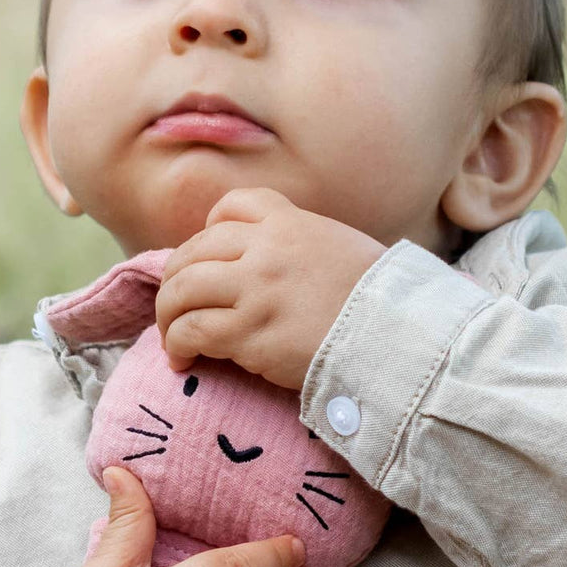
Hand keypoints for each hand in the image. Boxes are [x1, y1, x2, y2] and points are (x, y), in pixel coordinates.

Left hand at [156, 188, 385, 389]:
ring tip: (172, 336)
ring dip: (168, 314)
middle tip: (177, 308)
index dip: (209, 231)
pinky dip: (177, 345)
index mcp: (290, 223)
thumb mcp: (341, 247)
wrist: (397, 340)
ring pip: (182, 289)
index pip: (232, 206)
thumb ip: (300, 244)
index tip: (208, 259)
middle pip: (194, 251)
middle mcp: (266, 249)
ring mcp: (255, 289)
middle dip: (176, 280)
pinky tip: (181, 359)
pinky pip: (191, 330)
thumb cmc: (377, 302)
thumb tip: (267, 262)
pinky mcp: (249, 332)